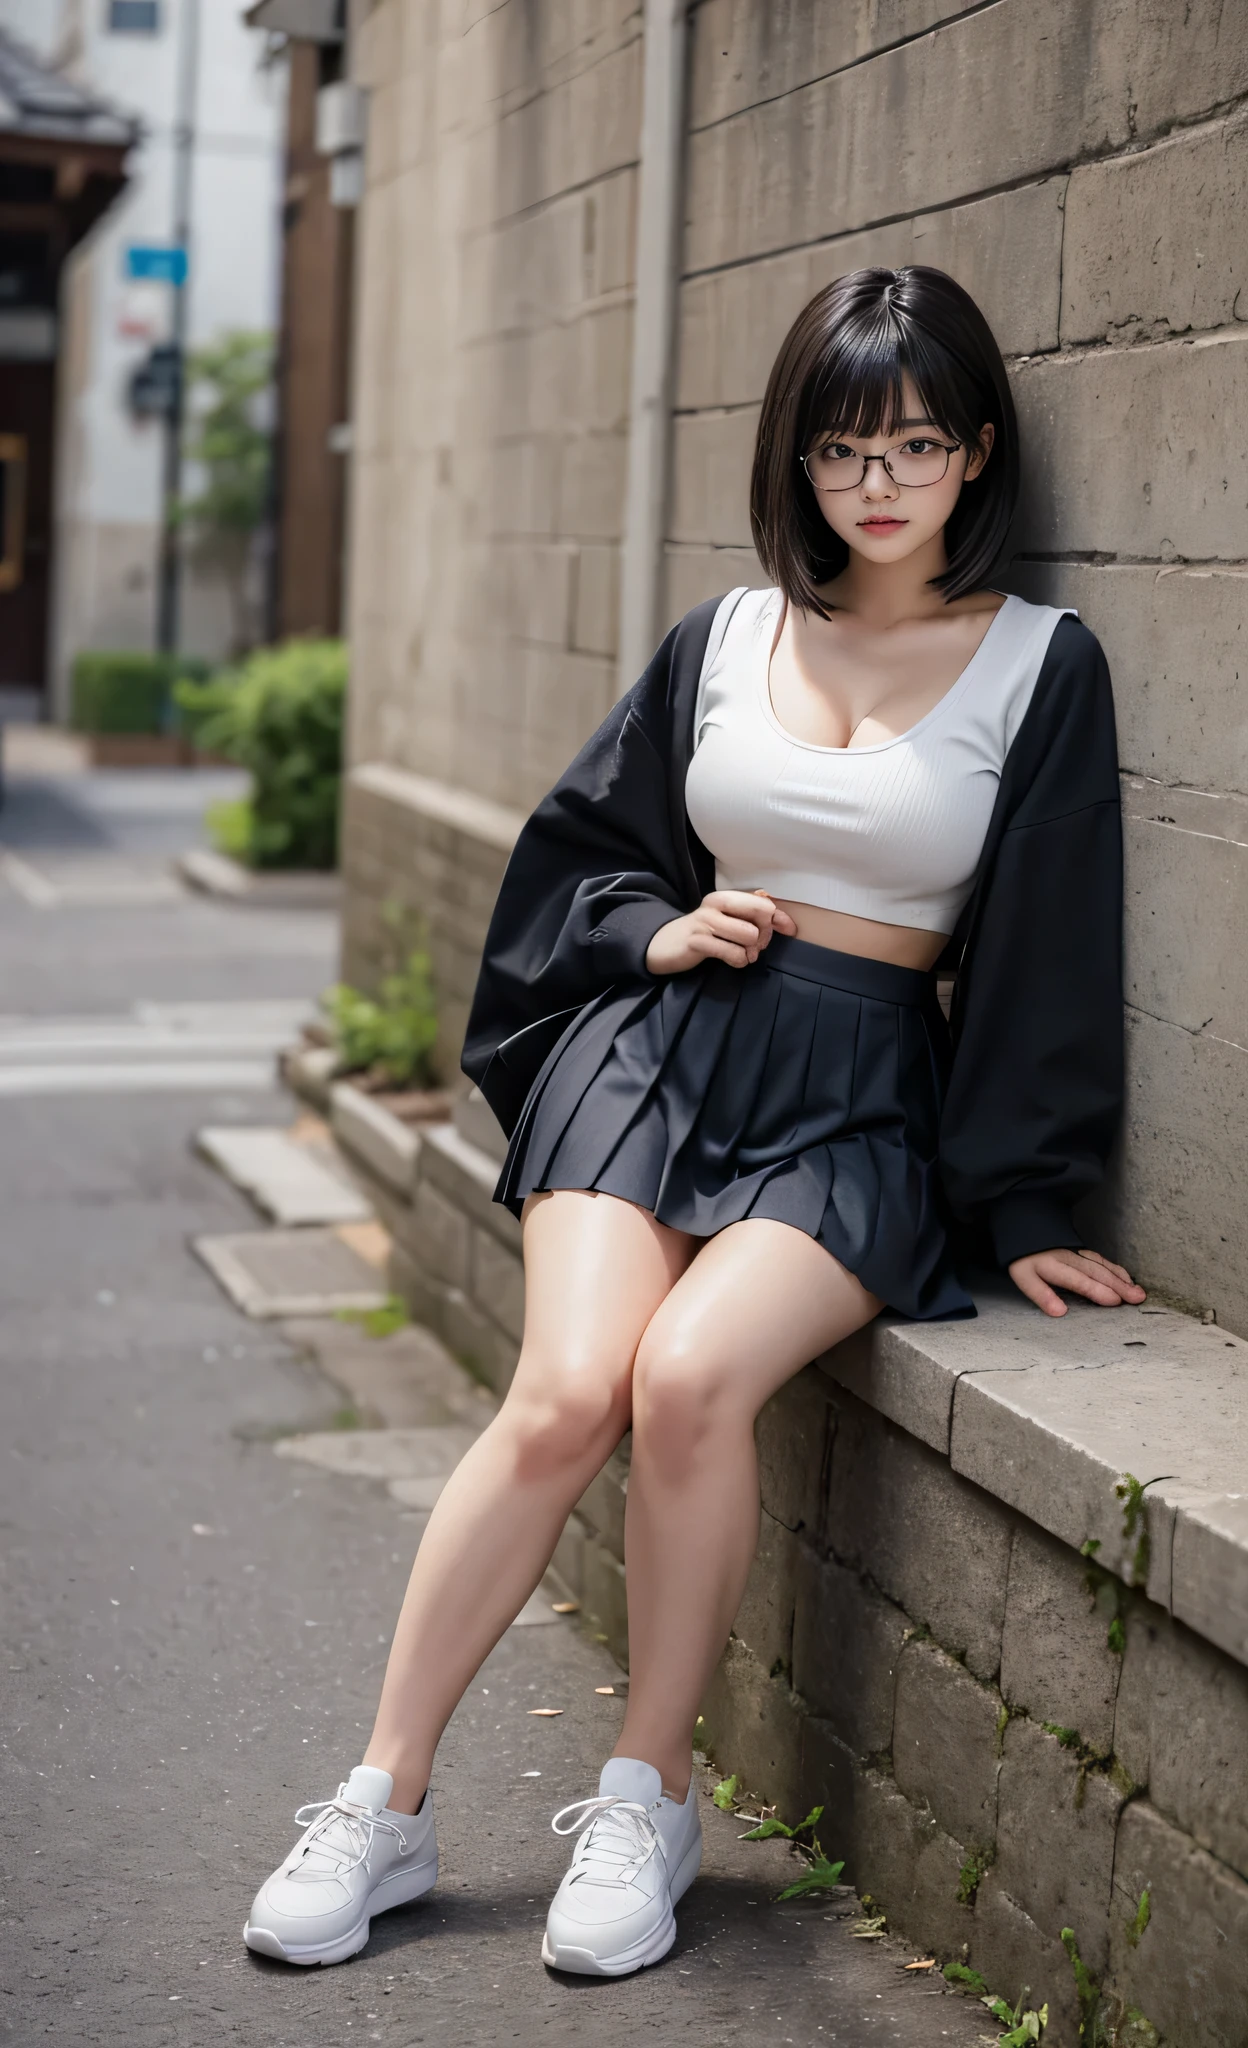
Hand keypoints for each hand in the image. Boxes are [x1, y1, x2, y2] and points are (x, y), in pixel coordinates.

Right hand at [645, 890, 798, 974]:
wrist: (665, 943)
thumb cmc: (703, 932)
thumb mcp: (727, 919)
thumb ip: (755, 917)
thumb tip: (787, 922)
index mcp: (726, 896)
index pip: (764, 903)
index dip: (780, 919)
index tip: (788, 930)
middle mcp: (716, 904)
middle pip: (762, 916)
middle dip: (765, 936)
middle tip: (755, 946)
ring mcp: (706, 922)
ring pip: (749, 936)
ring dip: (751, 951)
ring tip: (743, 954)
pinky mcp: (698, 942)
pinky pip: (733, 954)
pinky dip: (739, 961)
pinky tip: (732, 959)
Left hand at [1008, 1247, 1146, 1318]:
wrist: (1024, 1231)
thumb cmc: (1025, 1261)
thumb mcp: (1024, 1279)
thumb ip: (1041, 1295)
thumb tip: (1060, 1312)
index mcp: (1053, 1266)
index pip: (1079, 1280)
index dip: (1097, 1290)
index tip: (1115, 1301)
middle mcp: (1070, 1258)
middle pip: (1097, 1273)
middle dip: (1119, 1286)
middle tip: (1137, 1299)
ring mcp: (1078, 1252)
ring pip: (1103, 1266)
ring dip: (1122, 1279)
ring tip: (1138, 1293)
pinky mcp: (1083, 1251)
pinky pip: (1103, 1260)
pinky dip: (1117, 1270)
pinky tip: (1128, 1279)